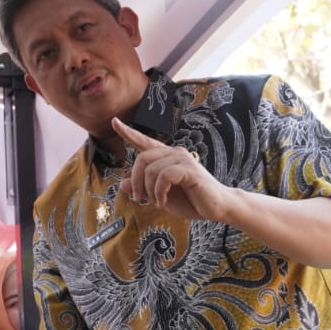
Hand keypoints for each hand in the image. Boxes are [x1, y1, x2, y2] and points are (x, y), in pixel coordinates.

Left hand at [111, 118, 228, 221]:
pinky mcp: (189, 169)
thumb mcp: (160, 196)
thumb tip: (122, 184)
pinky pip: (164, 176)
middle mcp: (174, 153)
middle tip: (139, 199)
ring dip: (149, 191)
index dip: (128, 132)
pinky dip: (159, 192)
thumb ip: (143, 188)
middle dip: (136, 181)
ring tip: (157, 202)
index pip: (144, 141)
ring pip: (152, 169)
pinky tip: (163, 202)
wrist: (216, 208)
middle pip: (142, 158)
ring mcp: (183, 159)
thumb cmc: (190, 200)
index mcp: (166, 157)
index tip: (114, 122)